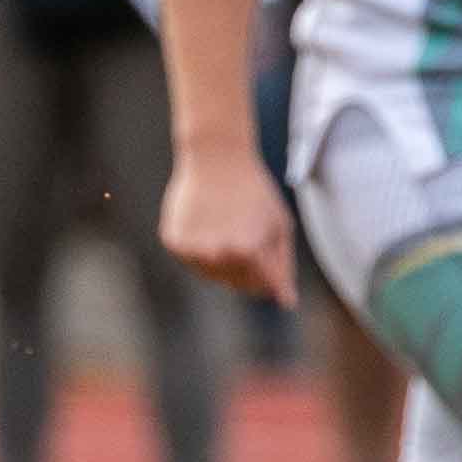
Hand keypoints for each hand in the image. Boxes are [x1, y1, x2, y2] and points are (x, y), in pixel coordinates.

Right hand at [159, 143, 296, 310]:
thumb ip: (283, 267)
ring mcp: (192, 250)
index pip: (264, 287)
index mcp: (248, 252)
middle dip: (250, 269)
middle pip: (238, 284)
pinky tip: (210, 223)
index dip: (273, 278)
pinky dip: (204, 250)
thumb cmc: (255, 192)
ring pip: (214, 276)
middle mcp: (217, 254)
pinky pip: (195, 261)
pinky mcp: (175, 243)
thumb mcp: (280, 227)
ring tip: (229, 226)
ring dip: (225, 261)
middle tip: (250, 234)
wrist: (216, 158)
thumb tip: (286, 303)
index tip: (273, 259)